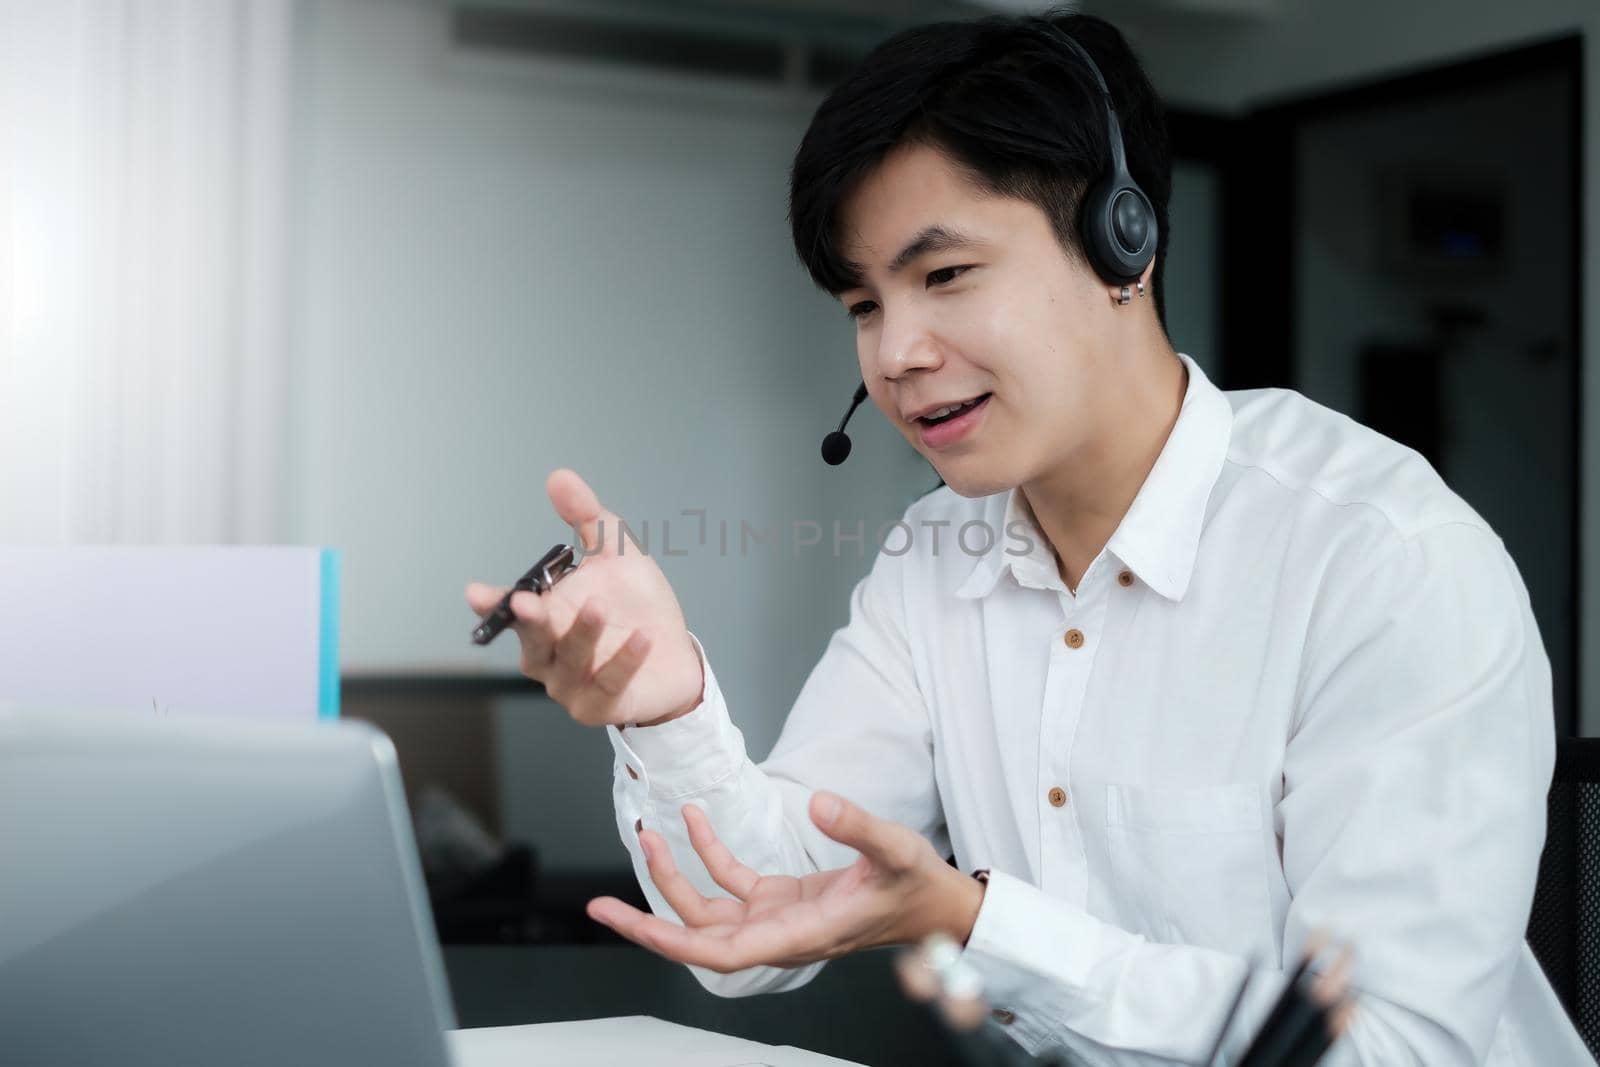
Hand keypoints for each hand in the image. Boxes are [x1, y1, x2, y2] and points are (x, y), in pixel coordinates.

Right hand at [464, 468, 703, 727]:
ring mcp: (571, 684)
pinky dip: (623, 660)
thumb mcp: (615, 556)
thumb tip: (558, 477)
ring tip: (598, 607)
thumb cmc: (635, 607)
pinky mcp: (600, 706)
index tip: (476, 592)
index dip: (490, 604)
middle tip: (525, 603)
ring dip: (582, 634)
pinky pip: (609, 684)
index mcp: (544, 617)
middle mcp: (549, 654)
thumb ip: (587, 518)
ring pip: (569, 661)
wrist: (674, 656)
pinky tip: (642, 638)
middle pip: (532, 639)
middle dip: (529, 621)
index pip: (508, 613)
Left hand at [586, 792, 984, 972]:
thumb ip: (857, 827)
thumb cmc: (917, 887)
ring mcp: (777, 919)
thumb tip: (819, 803)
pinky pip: (732, 884)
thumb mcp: (896, 850)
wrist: (934, 905)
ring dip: (674, 878)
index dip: (674, 940)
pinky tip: (695, 821)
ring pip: (708, 911)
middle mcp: (779, 935)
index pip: (723, 951)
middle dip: (649, 920)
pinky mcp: (781, 901)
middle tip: (599, 906)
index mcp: (799, 935)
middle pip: (698, 937)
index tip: (635, 924)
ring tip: (646, 837)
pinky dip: (708, 855)